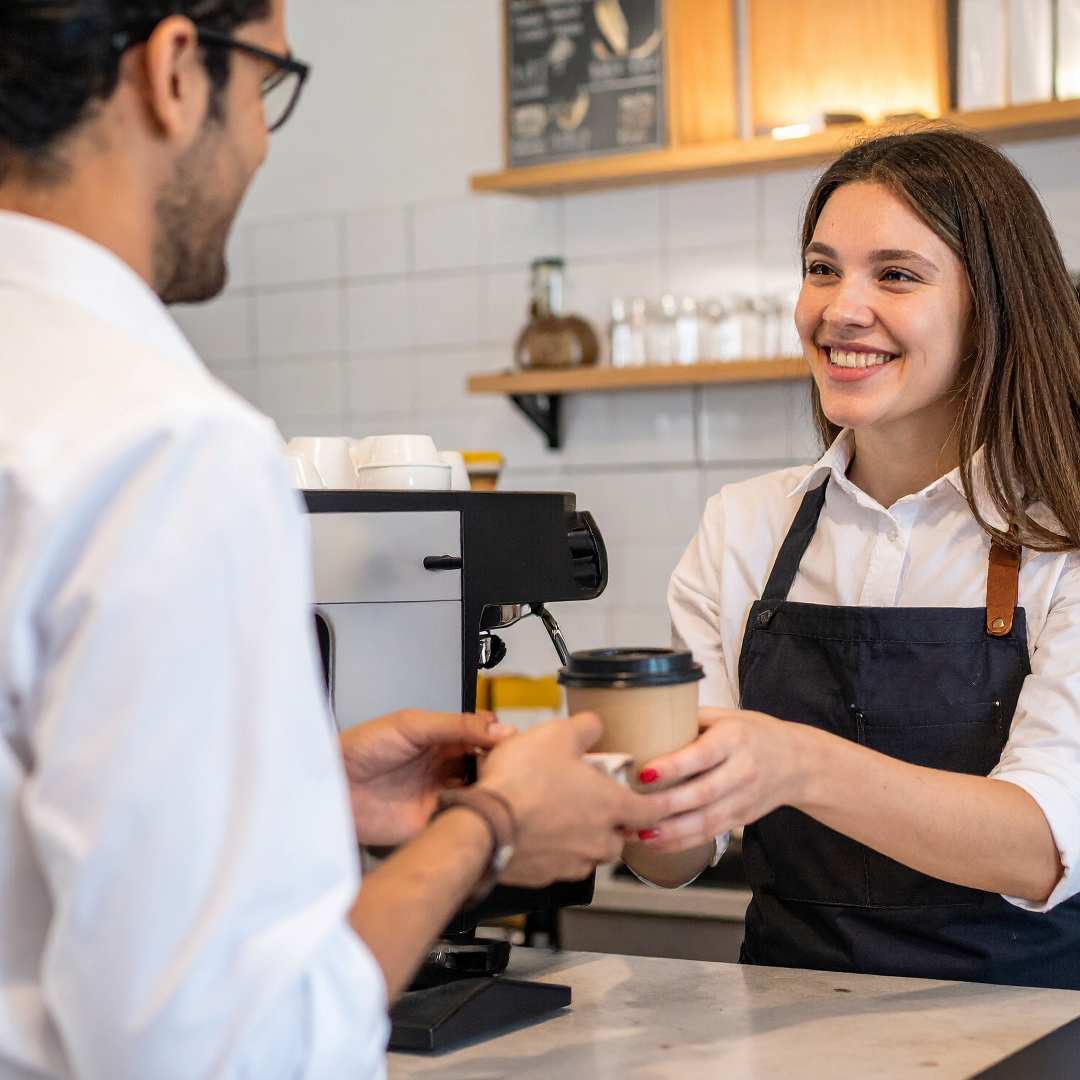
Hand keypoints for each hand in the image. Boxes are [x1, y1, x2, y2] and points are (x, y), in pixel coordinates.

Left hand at [339, 710, 513, 846]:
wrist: (332, 784)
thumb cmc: (362, 747)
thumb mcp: (413, 725)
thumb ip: (456, 725)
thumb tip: (498, 729)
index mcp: (444, 740)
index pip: (485, 738)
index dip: (501, 741)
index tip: (512, 745)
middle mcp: (445, 768)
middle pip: (487, 769)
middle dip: (500, 770)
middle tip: (508, 771)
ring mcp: (440, 797)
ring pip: (478, 798)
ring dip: (489, 797)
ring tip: (496, 793)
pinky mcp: (430, 824)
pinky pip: (459, 825)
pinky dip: (471, 822)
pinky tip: (477, 815)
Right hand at [477, 713, 661, 886]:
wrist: (484, 824)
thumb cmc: (521, 782)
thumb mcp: (556, 734)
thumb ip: (585, 727)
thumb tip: (595, 725)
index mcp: (610, 805)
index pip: (651, 815)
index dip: (646, 805)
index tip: (637, 799)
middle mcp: (598, 840)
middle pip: (619, 839)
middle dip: (608, 825)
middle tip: (585, 804)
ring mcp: (572, 862)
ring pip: (589, 856)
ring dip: (580, 840)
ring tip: (555, 816)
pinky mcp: (546, 877)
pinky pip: (559, 866)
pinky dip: (553, 853)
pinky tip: (535, 832)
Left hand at [634, 707, 813, 852]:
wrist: (800, 763)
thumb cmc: (757, 733)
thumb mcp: (729, 716)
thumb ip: (692, 717)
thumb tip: (648, 716)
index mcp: (735, 739)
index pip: (702, 755)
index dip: (672, 767)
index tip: (644, 773)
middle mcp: (742, 771)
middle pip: (701, 794)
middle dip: (663, 806)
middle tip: (632, 808)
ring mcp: (743, 799)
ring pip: (705, 821)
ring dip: (669, 831)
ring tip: (638, 832)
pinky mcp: (741, 819)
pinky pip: (709, 834)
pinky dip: (681, 842)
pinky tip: (656, 842)